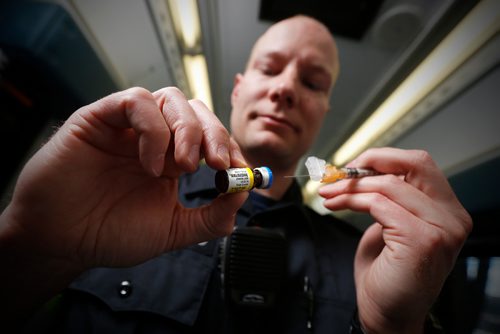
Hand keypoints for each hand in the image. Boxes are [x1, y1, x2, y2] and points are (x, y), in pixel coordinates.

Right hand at [1, 87, 246, 269]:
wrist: (62, 240)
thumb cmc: (110, 233)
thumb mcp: (173, 230)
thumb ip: (211, 217)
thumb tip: (243, 193)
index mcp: (171, 160)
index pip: (211, 137)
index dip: (230, 148)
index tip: (241, 171)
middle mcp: (153, 138)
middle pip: (197, 112)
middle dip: (216, 135)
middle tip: (217, 165)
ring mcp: (128, 126)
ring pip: (171, 98)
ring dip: (188, 129)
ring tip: (184, 166)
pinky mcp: (101, 117)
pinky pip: (136, 101)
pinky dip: (153, 129)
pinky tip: (149, 163)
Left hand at [318, 148, 471, 332]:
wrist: (388, 315)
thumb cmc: (387, 274)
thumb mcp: (389, 225)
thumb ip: (387, 197)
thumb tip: (359, 169)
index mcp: (447, 210)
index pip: (420, 164)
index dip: (383, 158)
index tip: (352, 166)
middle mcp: (452, 217)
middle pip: (413, 164)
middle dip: (369, 162)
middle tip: (339, 173)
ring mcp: (442, 228)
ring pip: (389, 184)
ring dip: (350, 186)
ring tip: (328, 192)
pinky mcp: (422, 239)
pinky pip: (379, 204)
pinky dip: (352, 200)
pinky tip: (335, 204)